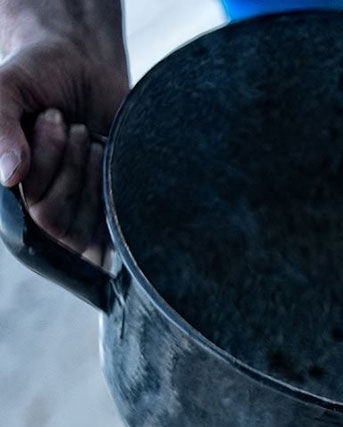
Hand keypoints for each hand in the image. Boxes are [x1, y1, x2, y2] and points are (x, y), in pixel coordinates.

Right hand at [0, 14, 128, 259]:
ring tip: (90, 136)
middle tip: (75, 126)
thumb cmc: (42, 72)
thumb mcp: (9, 88)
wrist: (87, 62)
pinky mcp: (103, 210)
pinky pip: (108, 228)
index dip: (42, 162)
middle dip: (67, 165)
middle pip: (49, 217)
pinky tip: (107, 150)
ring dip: (89, 173)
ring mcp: (71, 209)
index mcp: (7, 178)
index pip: (21, 202)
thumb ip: (1, 127)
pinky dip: (111, 187)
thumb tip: (10, 177)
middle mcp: (34, 199)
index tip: (52, 116)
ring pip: (79, 226)